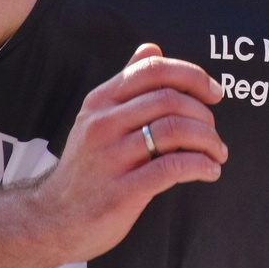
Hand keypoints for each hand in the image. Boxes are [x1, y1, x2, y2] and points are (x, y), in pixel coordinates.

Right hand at [33, 43, 226, 264]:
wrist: (51, 220)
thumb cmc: (85, 168)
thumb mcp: (97, 118)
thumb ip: (126, 83)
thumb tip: (152, 47)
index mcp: (100, 101)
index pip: (152, 69)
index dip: (192, 76)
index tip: (215, 93)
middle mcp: (103, 123)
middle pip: (170, 99)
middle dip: (204, 115)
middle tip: (215, 134)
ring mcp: (111, 157)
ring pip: (176, 130)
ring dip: (208, 141)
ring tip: (217, 154)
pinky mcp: (122, 191)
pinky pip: (173, 168)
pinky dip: (201, 166)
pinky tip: (209, 172)